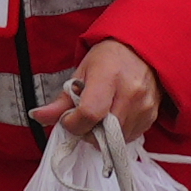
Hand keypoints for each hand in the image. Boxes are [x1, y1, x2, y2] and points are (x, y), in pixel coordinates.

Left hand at [35, 37, 170, 138]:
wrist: (141, 51)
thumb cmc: (109, 59)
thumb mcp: (81, 72)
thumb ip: (61, 100)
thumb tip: (37, 116)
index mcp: (109, 76)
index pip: (90, 113)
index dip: (73, 122)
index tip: (68, 118)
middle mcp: (130, 92)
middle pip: (102, 132)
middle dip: (86, 131)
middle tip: (82, 119)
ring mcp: (144, 106)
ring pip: (115, 139)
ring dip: (101, 135)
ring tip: (98, 116)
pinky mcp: (152, 116)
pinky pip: (128, 137)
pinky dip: (116, 134)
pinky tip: (113, 117)